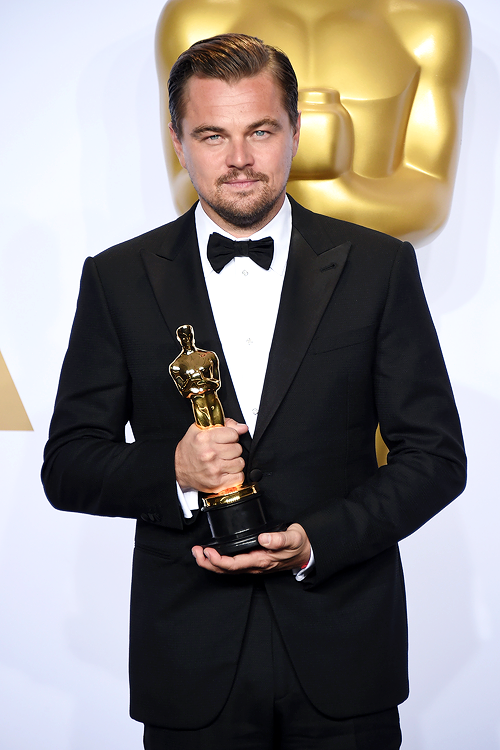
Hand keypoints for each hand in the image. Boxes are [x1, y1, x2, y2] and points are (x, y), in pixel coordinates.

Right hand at [175, 418, 247, 492]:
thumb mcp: (200, 430)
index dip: (231, 436)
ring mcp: (214, 470)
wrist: (177, 469)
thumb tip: (242, 428)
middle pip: (238, 448)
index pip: (234, 434)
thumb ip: (223, 424)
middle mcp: (209, 454)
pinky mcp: (217, 483)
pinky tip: (226, 471)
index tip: (225, 439)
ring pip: (240, 463)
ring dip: (234, 462)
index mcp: (205, 438)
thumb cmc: (189, 449)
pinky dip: (235, 475)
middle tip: (223, 451)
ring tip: (224, 461)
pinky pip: (239, 477)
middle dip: (232, 449)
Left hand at [192, 523, 310, 574]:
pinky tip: (212, 556)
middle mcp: (255, 566)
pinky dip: (219, 562)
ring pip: (228, 570)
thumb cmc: (298, 545)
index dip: (219, 560)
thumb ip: (279, 538)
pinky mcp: (253, 563)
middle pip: (226, 570)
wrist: (306, 552)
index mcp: (262, 560)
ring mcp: (253, 566)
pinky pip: (232, 566)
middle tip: (196, 552)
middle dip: (208, 563)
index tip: (208, 552)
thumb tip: (263, 538)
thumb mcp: (293, 538)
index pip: (235, 564)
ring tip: (198, 554)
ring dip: (211, 564)